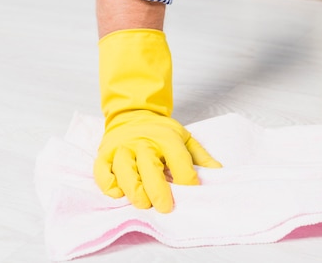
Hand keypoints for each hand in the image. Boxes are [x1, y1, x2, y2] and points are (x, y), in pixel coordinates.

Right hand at [94, 111, 220, 212]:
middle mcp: (142, 142)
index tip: (191, 192)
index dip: (186, 178)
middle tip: (165, 207)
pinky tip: (119, 194)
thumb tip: (218, 173)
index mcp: (165, 137)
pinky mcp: (104, 154)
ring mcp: (121, 148)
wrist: (133, 115)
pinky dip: (109, 184)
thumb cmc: (160, 132)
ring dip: (134, 190)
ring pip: (124, 171)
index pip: (178, 159)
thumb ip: (200, 157)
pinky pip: (102, 171)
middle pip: (149, 167)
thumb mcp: (185, 138)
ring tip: (144, 204)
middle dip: (157, 190)